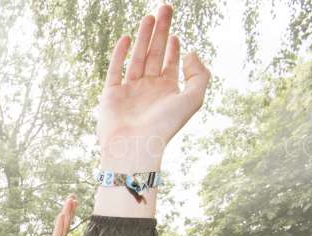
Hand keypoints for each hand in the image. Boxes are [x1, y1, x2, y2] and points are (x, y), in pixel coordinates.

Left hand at [25, 197, 76, 235]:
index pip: (64, 228)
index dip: (69, 215)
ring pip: (64, 227)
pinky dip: (60, 225)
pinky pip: (57, 235)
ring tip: (71, 200)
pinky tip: (62, 215)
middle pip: (66, 224)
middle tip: (73, 196)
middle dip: (70, 210)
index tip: (72, 203)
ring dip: (67, 213)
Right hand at [97, 5, 209, 168]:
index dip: (174, 49)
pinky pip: (115, 70)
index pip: (171, 65)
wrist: (135, 146)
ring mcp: (129, 91)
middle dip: (161, 32)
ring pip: (137, 58)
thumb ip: (199, 74)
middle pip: (155, 54)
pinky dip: (119, 54)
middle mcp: (148, 90)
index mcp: (167, 92)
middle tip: (165, 8)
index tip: (176, 34)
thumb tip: (190, 52)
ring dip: (144, 37)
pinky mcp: (111, 94)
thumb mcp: (194, 98)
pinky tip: (126, 38)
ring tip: (149, 16)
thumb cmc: (165, 126)